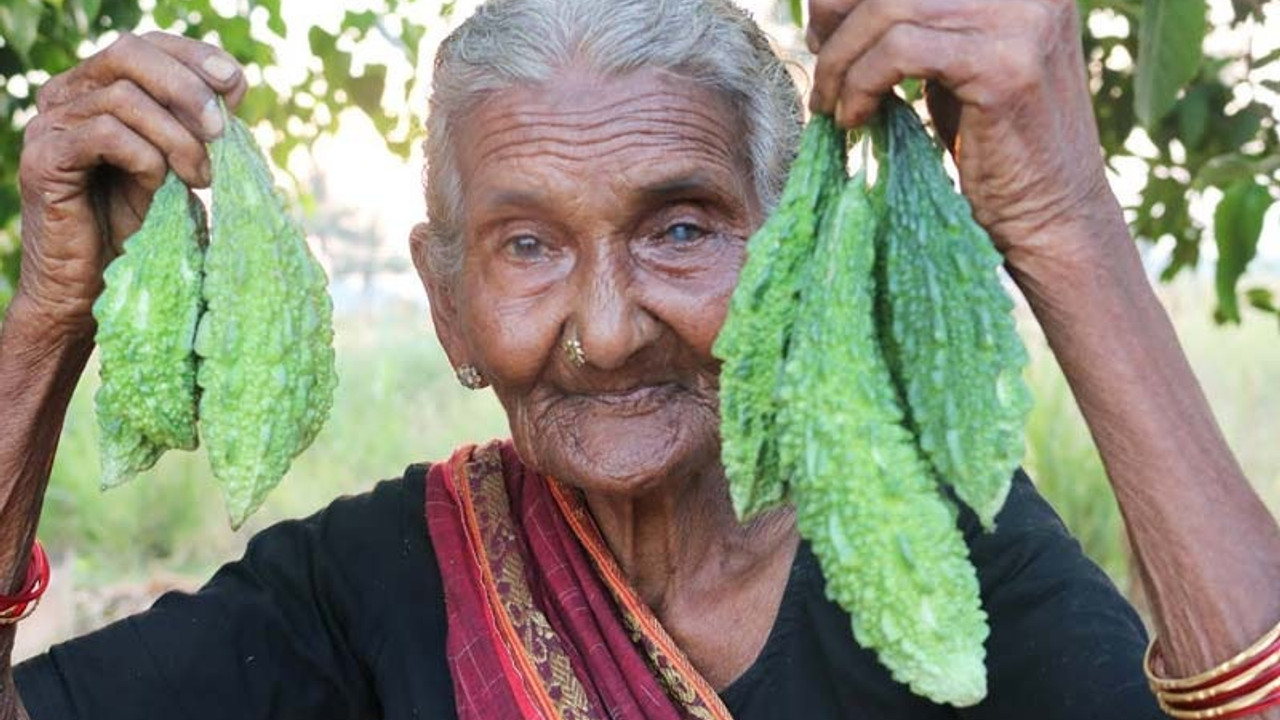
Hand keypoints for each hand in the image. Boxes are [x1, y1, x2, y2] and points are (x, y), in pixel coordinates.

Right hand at [14, 32, 245, 335]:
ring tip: (201, 177)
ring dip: (176, 135)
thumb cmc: (139, 226)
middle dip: (188, 87)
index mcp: (96, 87)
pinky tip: (161, 184)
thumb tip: (233, 87)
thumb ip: (195, 124)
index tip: (237, 87)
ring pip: (123, 96)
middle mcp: (65, 96)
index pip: (146, 43)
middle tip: (222, 132)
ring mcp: (49, 125)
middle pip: (128, 52)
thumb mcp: (177, 164)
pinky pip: (104, 134)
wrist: (96, 289)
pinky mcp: (44, 161)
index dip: (194, 55)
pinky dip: (146, 156)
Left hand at [807, 0, 1120, 265]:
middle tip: (821, 73)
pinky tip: (856, 121)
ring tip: (832, 107)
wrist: (1050, 218)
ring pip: (887, 9)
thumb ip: (914, 23)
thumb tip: (828, 3)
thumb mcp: (950, 63)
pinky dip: (860, 84)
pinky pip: (899, 51)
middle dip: (837, 20)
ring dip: (841, 63)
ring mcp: (1021, 19)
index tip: (822, 34)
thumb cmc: (992, 146)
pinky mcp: (1003, 66)